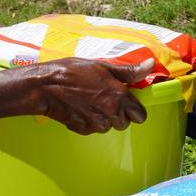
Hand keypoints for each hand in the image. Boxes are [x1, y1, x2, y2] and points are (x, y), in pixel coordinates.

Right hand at [31, 57, 151, 134]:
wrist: (45, 86)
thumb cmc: (72, 72)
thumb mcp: (102, 66)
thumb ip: (129, 71)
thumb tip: (150, 65)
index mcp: (119, 96)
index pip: (141, 116)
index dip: (134, 109)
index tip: (126, 102)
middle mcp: (111, 112)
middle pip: (125, 123)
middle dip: (118, 114)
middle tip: (104, 99)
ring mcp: (96, 123)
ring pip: (108, 127)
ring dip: (103, 118)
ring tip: (89, 102)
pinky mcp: (83, 130)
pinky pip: (92, 129)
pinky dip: (88, 122)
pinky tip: (79, 108)